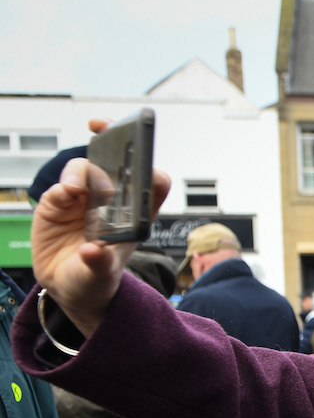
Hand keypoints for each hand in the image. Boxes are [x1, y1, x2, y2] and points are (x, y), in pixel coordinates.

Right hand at [30, 122, 169, 336]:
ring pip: (86, 169)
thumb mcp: (99, 277)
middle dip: (111, 142)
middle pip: (115, 164)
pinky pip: (61, 186)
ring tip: (73, 191)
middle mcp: (111, 202)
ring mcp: (85, 199)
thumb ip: (98, 264)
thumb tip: (93, 251)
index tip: (140, 142)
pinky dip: (62, 187)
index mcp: (136, 215)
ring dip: (81, 173)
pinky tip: (63, 196)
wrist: (68, 286)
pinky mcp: (59, 203)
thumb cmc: (94, 279)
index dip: (149, 160)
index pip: (151, 181)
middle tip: (102, 130)